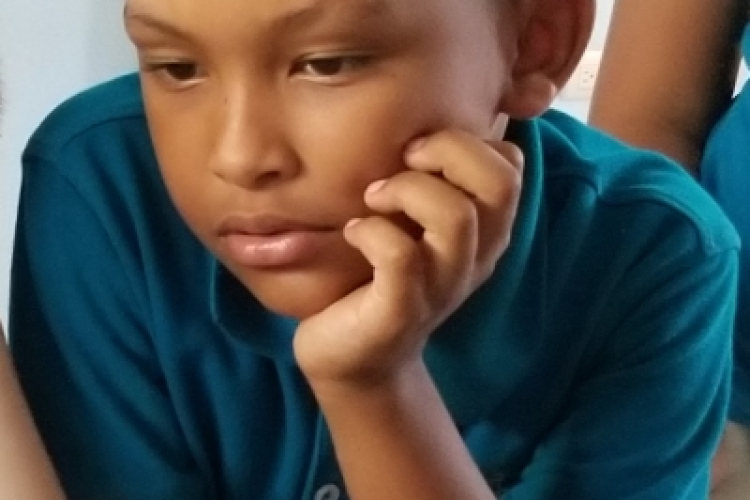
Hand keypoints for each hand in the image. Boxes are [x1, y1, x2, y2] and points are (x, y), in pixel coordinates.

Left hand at [293, 129, 523, 386]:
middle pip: (501, 182)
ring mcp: (443, 286)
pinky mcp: (403, 309)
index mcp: (483, 232)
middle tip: (402, 162)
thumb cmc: (379, 280)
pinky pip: (400, 255)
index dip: (467, 141)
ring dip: (404, 190)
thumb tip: (418, 126)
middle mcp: (474, 257)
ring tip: (371, 200)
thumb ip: (429, 187)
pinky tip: (353, 233)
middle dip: (447, 151)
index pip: (510, 164)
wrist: (355, 359)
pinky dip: (370, 231)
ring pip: (455, 216)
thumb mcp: (413, 229)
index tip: (417, 152)